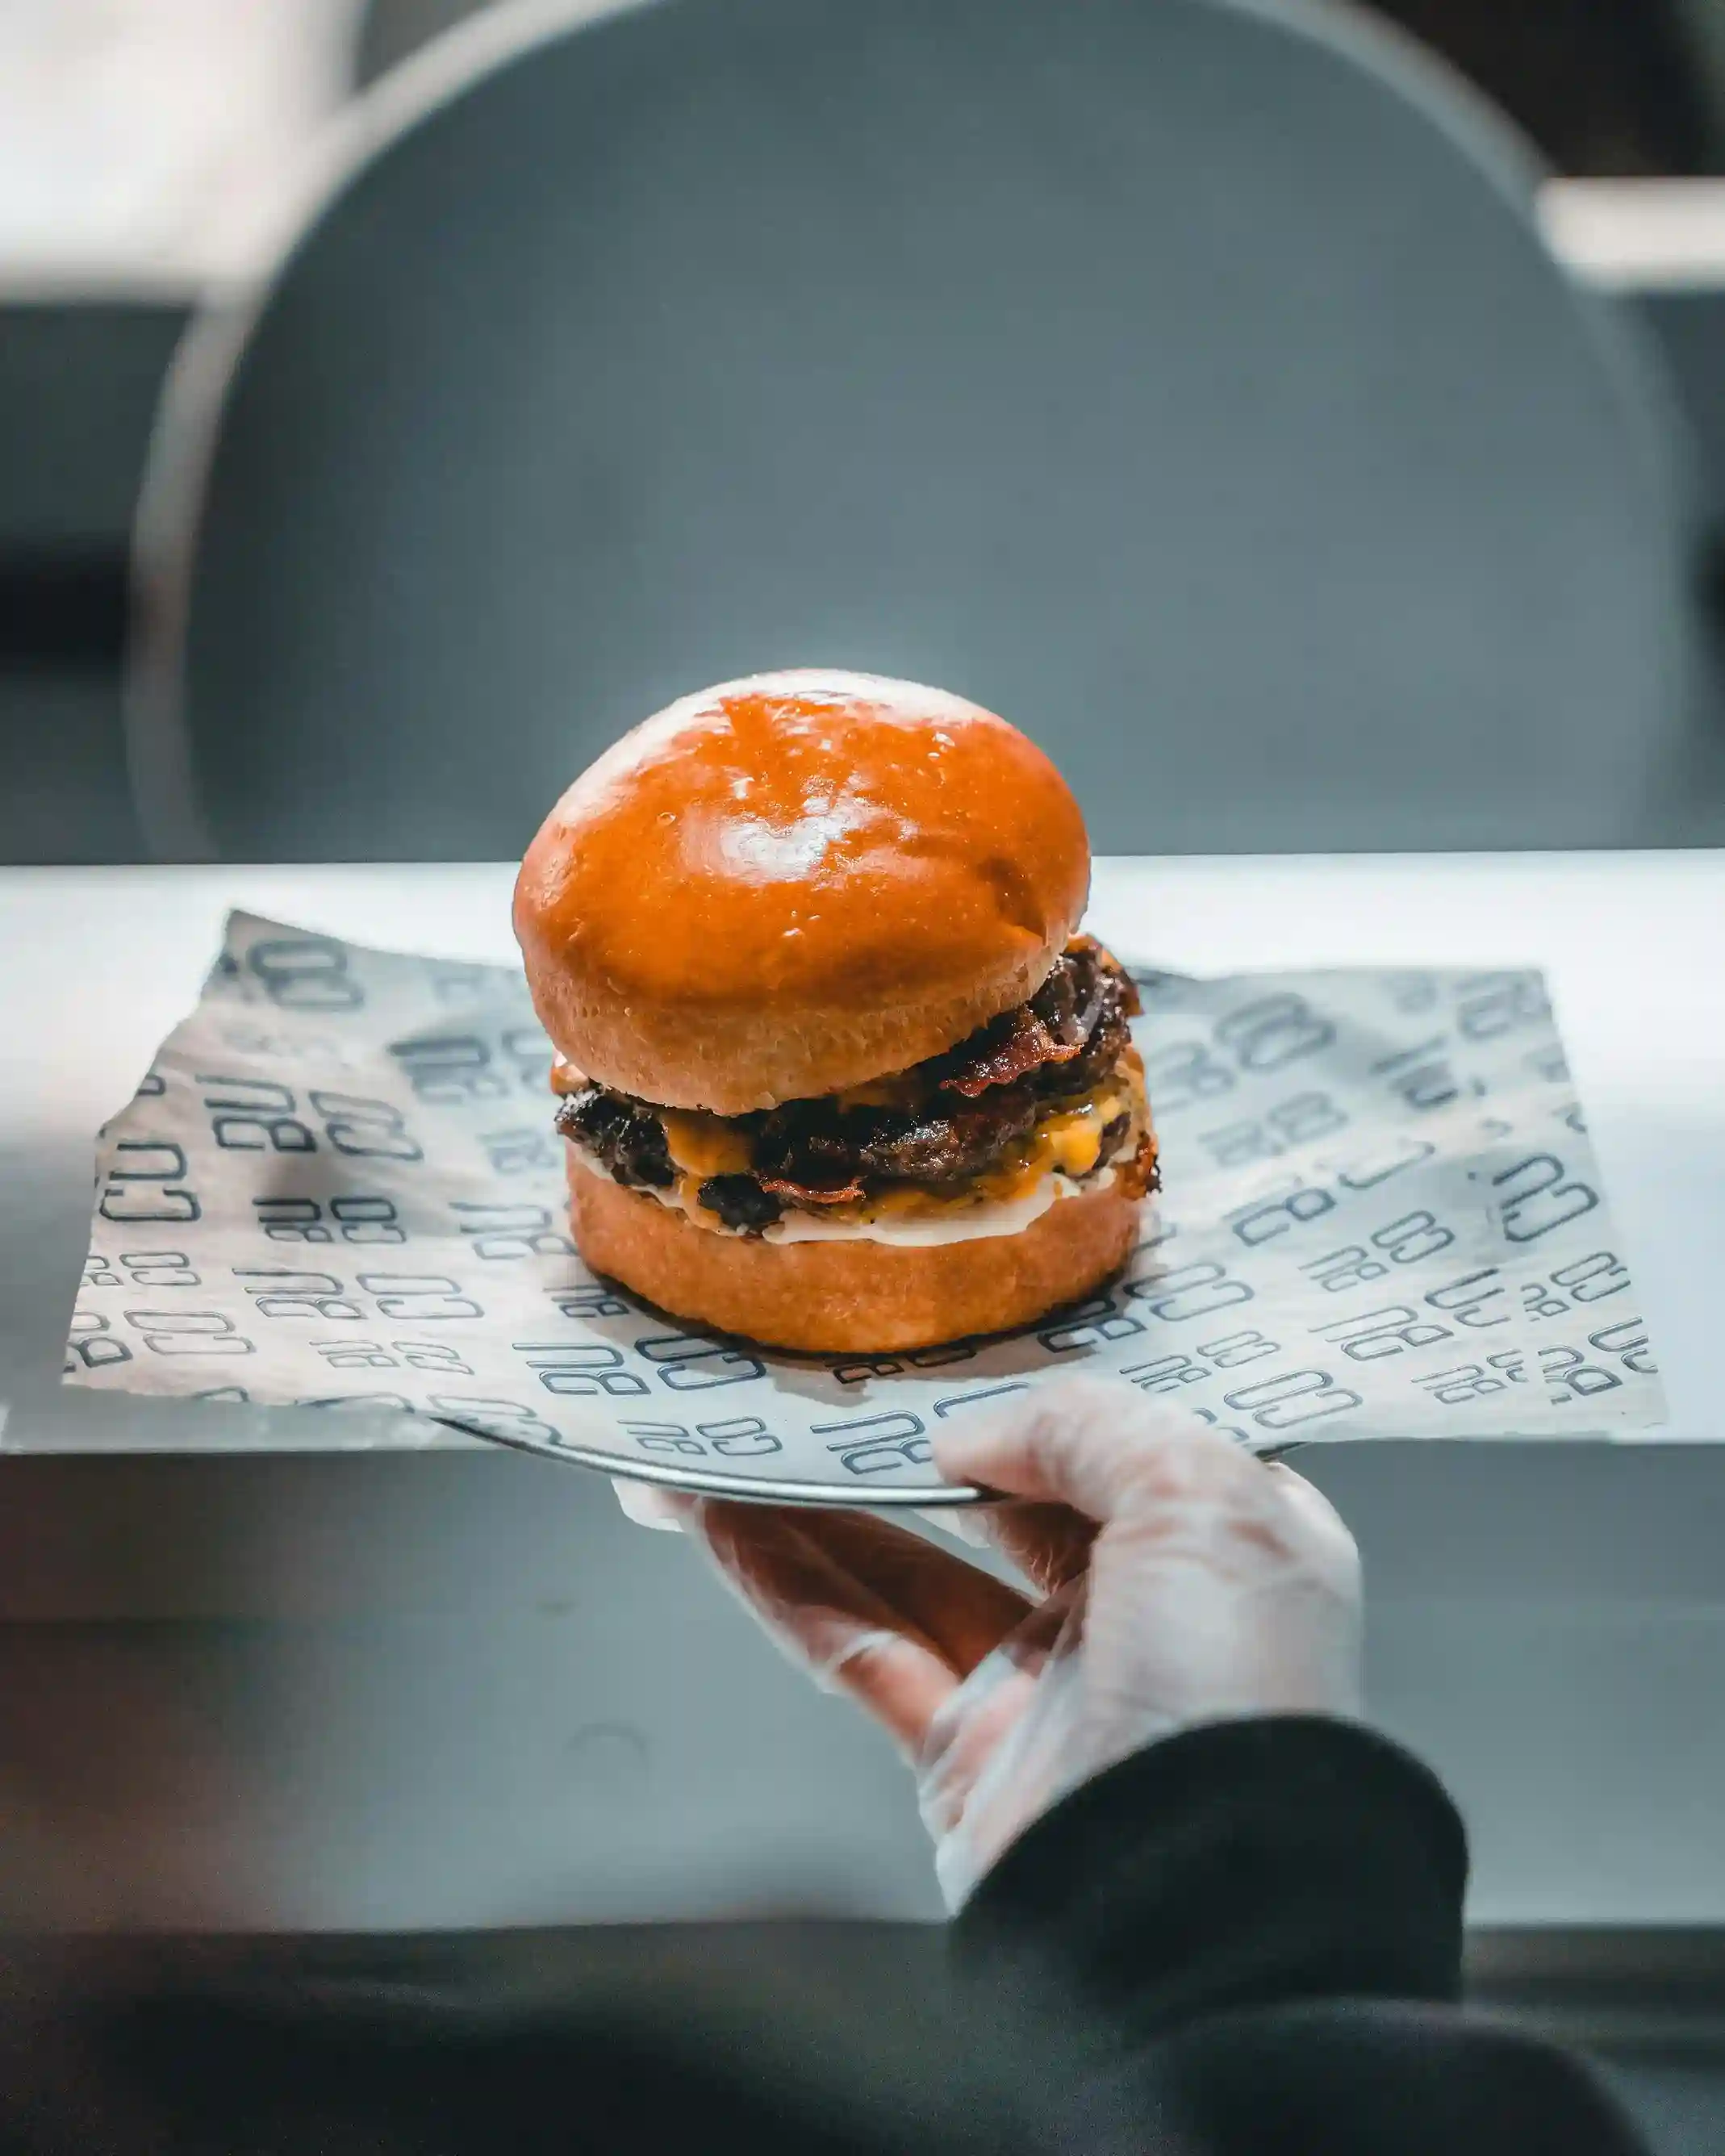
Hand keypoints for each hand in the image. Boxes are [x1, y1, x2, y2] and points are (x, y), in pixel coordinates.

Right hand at [633, 1377, 1361, 1908]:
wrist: (1193, 1901)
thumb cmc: (1232, 1690)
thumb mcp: (1199, 1495)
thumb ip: (1085, 1424)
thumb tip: (972, 1436)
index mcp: (1219, 1542)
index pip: (1112, 1439)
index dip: (1025, 1391)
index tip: (936, 1343)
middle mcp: (1136, 1610)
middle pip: (993, 1503)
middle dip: (901, 1450)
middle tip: (814, 1389)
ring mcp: (1043, 1688)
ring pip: (904, 1573)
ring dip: (809, 1510)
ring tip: (730, 1445)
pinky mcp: (962, 1758)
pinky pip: (857, 1649)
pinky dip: (782, 1584)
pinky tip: (719, 1524)